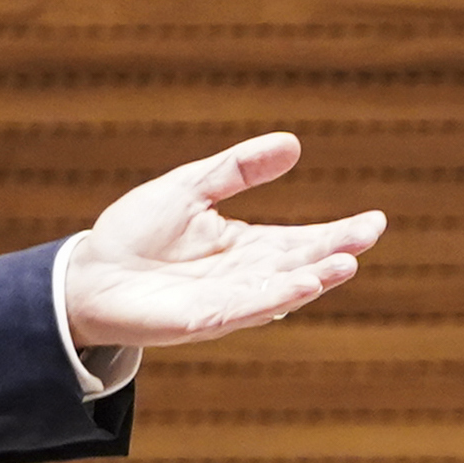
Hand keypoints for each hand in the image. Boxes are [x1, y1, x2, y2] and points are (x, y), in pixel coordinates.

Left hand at [62, 134, 383, 350]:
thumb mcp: (191, 187)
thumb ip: (238, 170)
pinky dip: (275, 298)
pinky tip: (302, 285)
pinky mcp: (202, 319)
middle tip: (369, 234)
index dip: (339, 233)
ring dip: (314, 279)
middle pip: (300, 264)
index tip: (375, 221)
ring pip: (280, 291)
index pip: (302, 240)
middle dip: (336, 251)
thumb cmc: (136, 233)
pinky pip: (245, 308)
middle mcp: (245, 277)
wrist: (88, 274)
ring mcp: (227, 301)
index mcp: (247, 247)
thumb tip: (293, 143)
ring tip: (346, 263)